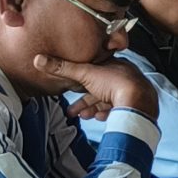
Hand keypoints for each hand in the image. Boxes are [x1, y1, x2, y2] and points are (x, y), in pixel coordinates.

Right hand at [35, 54, 157, 118]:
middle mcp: (124, 77)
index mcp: (115, 65)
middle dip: (85, 101)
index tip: (71, 89)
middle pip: (100, 89)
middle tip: (73, 111)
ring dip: (94, 108)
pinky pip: (118, 110)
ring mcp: (130, 92)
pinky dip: (106, 114)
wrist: (138, 102)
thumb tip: (38, 59)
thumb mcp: (85, 73)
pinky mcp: (134, 106)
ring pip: (108, 100)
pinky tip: (99, 117)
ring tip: (84, 116)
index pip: (95, 71)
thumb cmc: (115, 84)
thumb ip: (62, 68)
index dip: (81, 81)